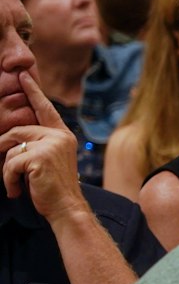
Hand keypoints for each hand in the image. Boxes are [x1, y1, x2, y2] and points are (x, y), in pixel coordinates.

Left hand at [2, 73, 88, 221]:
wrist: (66, 208)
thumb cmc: (54, 187)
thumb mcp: (47, 160)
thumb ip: (37, 144)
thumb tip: (10, 135)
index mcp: (63, 135)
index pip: (44, 109)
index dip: (33, 92)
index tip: (22, 76)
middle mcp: (59, 136)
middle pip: (17, 131)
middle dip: (5, 150)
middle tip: (9, 171)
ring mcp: (51, 145)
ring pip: (11, 149)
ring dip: (7, 170)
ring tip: (16, 184)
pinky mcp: (40, 157)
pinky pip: (10, 163)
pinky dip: (9, 179)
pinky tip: (17, 190)